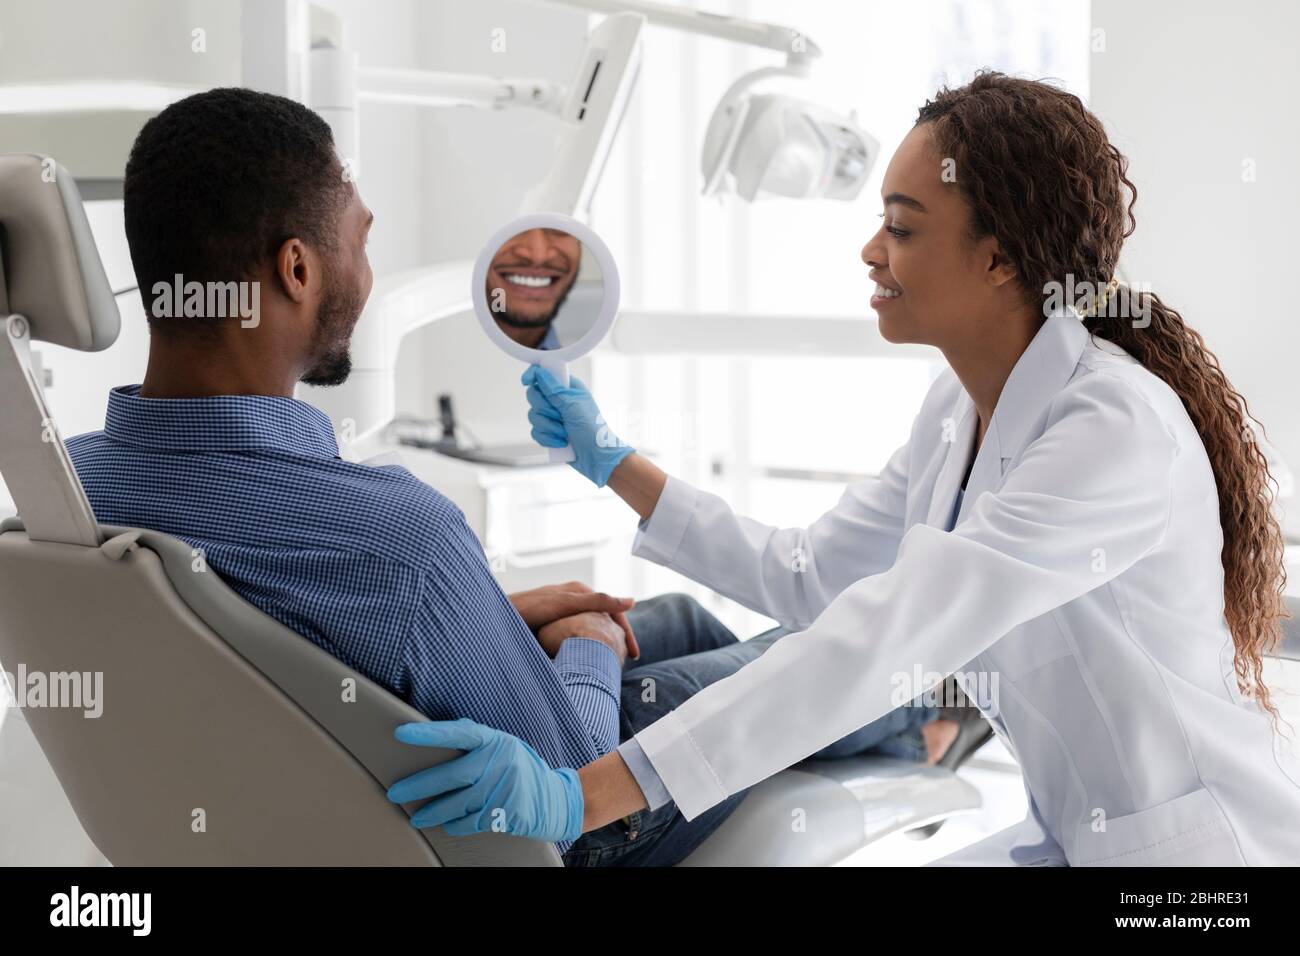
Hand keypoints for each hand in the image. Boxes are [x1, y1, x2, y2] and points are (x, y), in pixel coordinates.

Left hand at [388, 719, 582, 842]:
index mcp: (494, 740)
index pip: (457, 733)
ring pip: (457, 803)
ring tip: (416, 817)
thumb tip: (437, 736)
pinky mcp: (505, 813)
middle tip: (395, 793)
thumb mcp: (503, 746)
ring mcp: (502, 789)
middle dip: (418, 785)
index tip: (401, 733)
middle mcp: (499, 762)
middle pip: (451, 774)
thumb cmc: (520, 768)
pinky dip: (455, 825)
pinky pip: (470, 821)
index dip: (429, 733)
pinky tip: (447, 824)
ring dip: (432, 812)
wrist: (556, 798)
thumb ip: (476, 741)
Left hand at [508, 582, 638, 658]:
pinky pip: (575, 635)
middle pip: (602, 620)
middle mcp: (572, 599)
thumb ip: (597, 602)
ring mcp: (562, 611)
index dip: (625, 633)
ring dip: (601, 644)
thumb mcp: (566, 604)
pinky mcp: (551, 623)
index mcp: (579, 591)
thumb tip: (631, 602)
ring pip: (590, 628)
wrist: (493, 618)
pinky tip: (586, 660)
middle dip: (615, 639)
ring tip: (609, 664)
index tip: (633, 655)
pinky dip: (585, 646)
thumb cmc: (528, 609)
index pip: (612, 610)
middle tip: (626, 663)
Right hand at [522, 366, 634, 486]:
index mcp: (568, 388)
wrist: (597, 457)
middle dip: (545, 410)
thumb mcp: (573, 406)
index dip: (533, 375)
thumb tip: (539, 373)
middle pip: (534, 396)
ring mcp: (553, 417)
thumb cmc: (592, 429)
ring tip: (565, 433)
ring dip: (549, 427)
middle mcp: (559, 400)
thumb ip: (554, 389)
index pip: (545, 374)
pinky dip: (548, 438)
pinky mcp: (549, 432)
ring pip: (533, 416)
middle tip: (560, 416)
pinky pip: (535, 432)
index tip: (526, 382)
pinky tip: (561, 442)